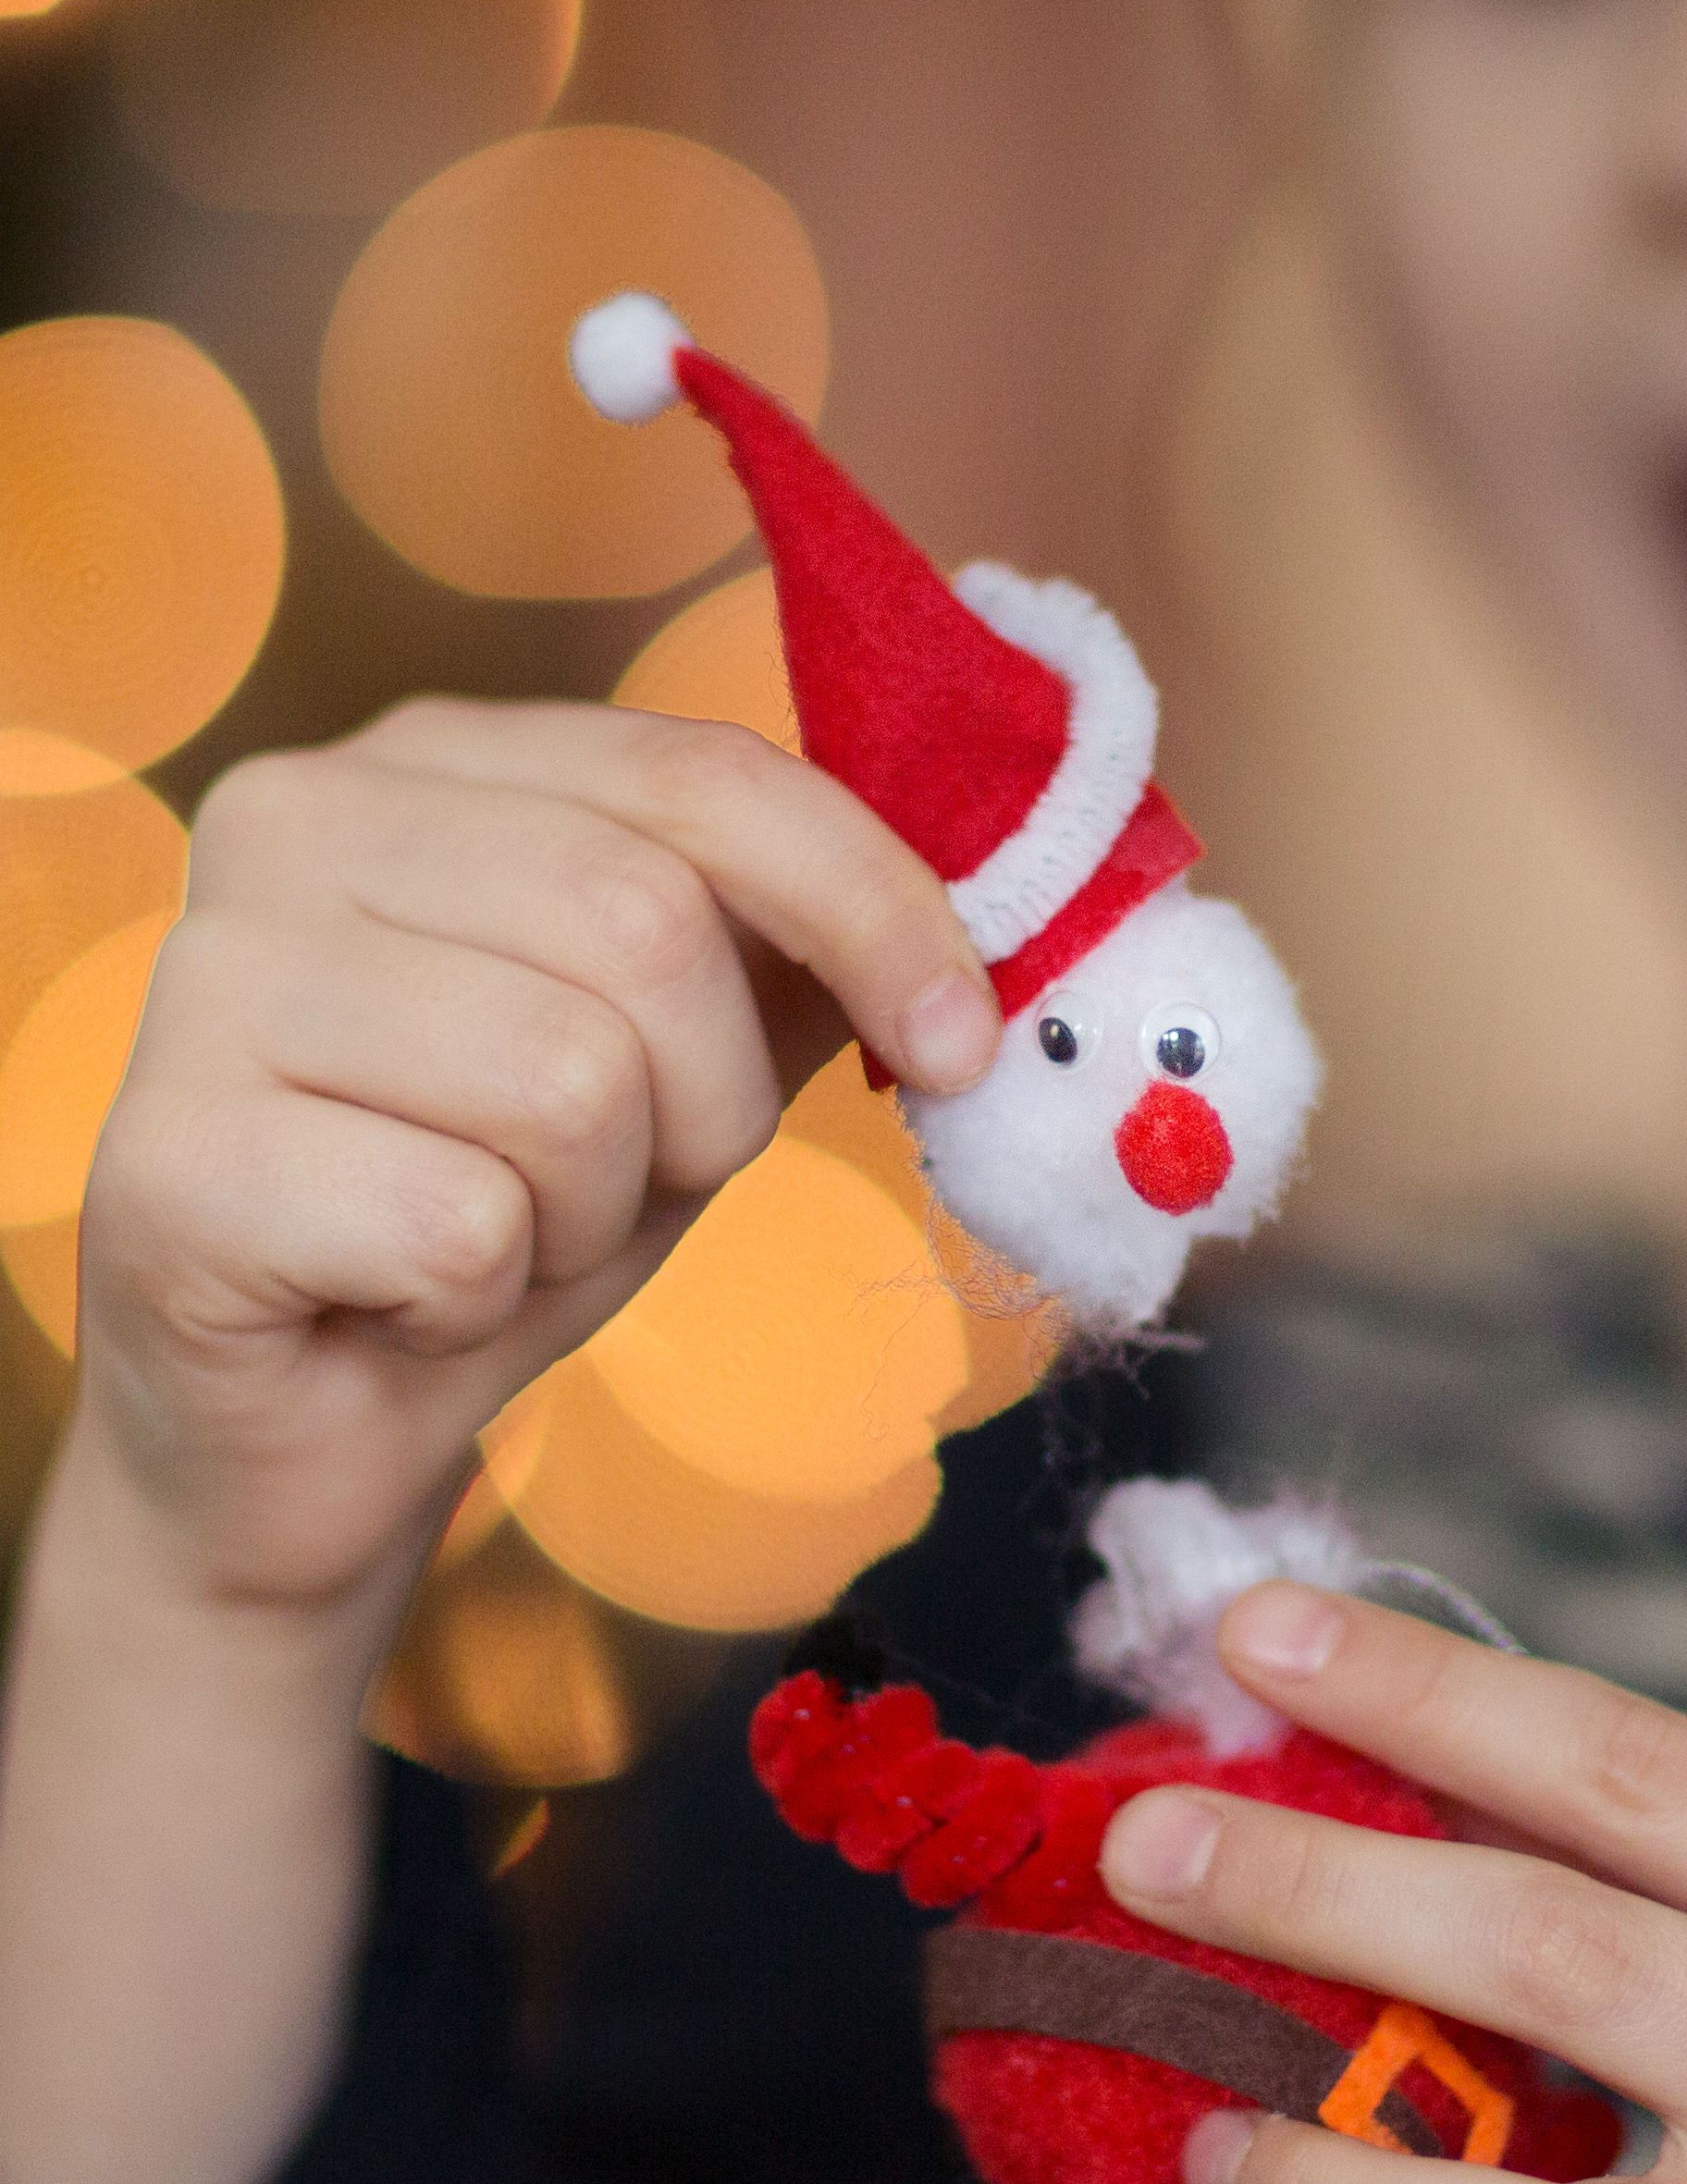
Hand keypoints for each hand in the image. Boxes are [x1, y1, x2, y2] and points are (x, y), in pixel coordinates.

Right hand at [0, 696, 998, 2183]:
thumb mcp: (699, 1053)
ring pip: (564, 1078)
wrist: (319, 1423)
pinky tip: (407, 1291)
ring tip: (507, 1226)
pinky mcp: (169, 1163)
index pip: (709, 776)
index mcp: (435, 760)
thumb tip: (1019, 891)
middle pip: (644, 927)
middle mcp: (293, 820)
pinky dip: (485, 1291)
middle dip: (708, 1100)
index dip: (875, 908)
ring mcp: (203, 984)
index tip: (964, 1039)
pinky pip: (457, 1223)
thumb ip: (809, 948)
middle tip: (639, 1175)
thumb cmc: (517, 1202)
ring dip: (596, 1203)